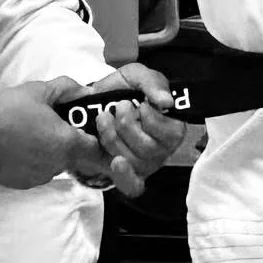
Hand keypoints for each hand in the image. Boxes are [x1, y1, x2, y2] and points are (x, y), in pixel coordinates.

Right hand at [0, 80, 99, 188]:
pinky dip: (33, 160)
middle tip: (54, 123)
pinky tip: (18, 146)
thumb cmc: (8, 112)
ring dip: (50, 151)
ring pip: (55, 163)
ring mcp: (40, 177)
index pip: (99, 151)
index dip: (99, 140)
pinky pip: (37, 170)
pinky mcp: (23, 183)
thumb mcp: (38, 90)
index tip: (90, 130)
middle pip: (76, 156)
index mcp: (69, 144)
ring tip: (31, 132)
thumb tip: (85, 92)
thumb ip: (67, 89)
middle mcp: (59, 165)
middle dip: (69, 141)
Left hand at [85, 62, 187, 196]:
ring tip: (104, 118)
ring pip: (132, 160)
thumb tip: (166, 101)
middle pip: (148, 148)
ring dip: (112, 136)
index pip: (171, 133)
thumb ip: (153, 83)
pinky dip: (124, 175)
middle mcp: (160, 150)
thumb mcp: (137, 76)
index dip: (151, 118)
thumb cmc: (121, 90)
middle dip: (127, 124)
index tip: (140, 104)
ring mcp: (143, 164)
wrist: (91, 102)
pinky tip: (116, 161)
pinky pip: (132, 186)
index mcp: (170, 128)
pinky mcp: (125, 175)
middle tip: (118, 107)